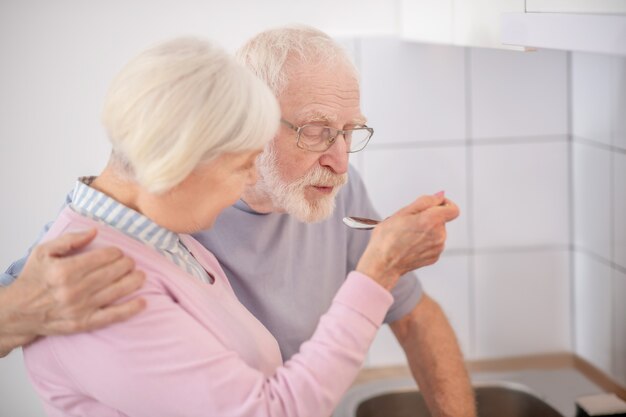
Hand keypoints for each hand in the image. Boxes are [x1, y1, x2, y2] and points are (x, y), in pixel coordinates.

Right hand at [0, 229, 144, 354]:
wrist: (18, 312)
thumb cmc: (33, 280)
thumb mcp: (43, 252)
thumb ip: (69, 240)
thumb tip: (94, 231)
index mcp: (65, 270)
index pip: (101, 258)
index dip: (116, 253)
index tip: (119, 252)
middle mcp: (74, 289)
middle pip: (112, 273)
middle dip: (126, 265)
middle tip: (131, 262)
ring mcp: (80, 308)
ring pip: (116, 291)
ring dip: (133, 282)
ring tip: (141, 275)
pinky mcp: (84, 323)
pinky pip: (112, 316)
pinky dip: (130, 309)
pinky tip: (143, 302)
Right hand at [356, 192, 458, 289]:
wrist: (383, 264)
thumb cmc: (387, 239)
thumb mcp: (402, 212)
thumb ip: (425, 201)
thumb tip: (439, 196)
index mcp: (432, 220)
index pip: (453, 209)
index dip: (445, 204)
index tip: (434, 205)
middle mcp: (439, 235)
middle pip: (441, 220)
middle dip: (429, 218)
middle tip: (410, 223)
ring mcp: (438, 248)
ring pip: (437, 233)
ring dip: (426, 231)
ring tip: (408, 236)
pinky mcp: (434, 257)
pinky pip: (434, 244)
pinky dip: (425, 242)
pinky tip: (410, 245)